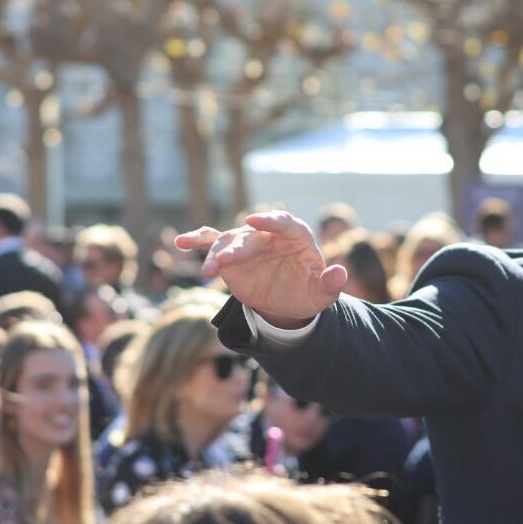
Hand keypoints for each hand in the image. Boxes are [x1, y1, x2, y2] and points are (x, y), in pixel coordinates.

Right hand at [175, 212, 347, 328]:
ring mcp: (248, 242)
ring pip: (228, 241)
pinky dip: (197, 241)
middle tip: (222, 262)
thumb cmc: (307, 293)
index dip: (270, 221)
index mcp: (296, 237)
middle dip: (235, 248)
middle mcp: (269, 235)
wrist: (287, 303)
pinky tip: (181, 241)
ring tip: (208, 271)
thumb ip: (331, 284)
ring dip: (216, 254)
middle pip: (251, 236)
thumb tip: (341, 273)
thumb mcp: (322, 294)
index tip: (254, 220)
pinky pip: (212, 243)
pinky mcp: (231, 254)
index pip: (285, 223)